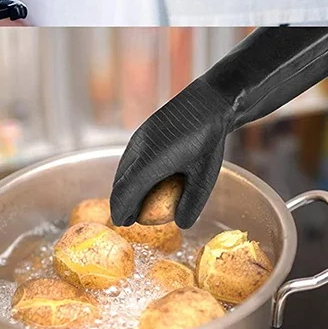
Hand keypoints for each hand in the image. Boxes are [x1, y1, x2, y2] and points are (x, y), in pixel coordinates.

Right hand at [109, 79, 232, 229]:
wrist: (208, 103)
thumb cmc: (209, 141)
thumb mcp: (205, 176)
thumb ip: (192, 201)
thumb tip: (181, 224)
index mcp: (153, 159)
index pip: (127, 190)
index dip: (122, 208)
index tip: (120, 223)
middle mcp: (140, 147)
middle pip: (120, 179)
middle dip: (119, 200)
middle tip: (124, 219)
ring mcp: (139, 137)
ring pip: (123, 168)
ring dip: (123, 187)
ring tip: (131, 203)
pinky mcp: (142, 132)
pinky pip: (130, 158)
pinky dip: (129, 174)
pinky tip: (140, 181)